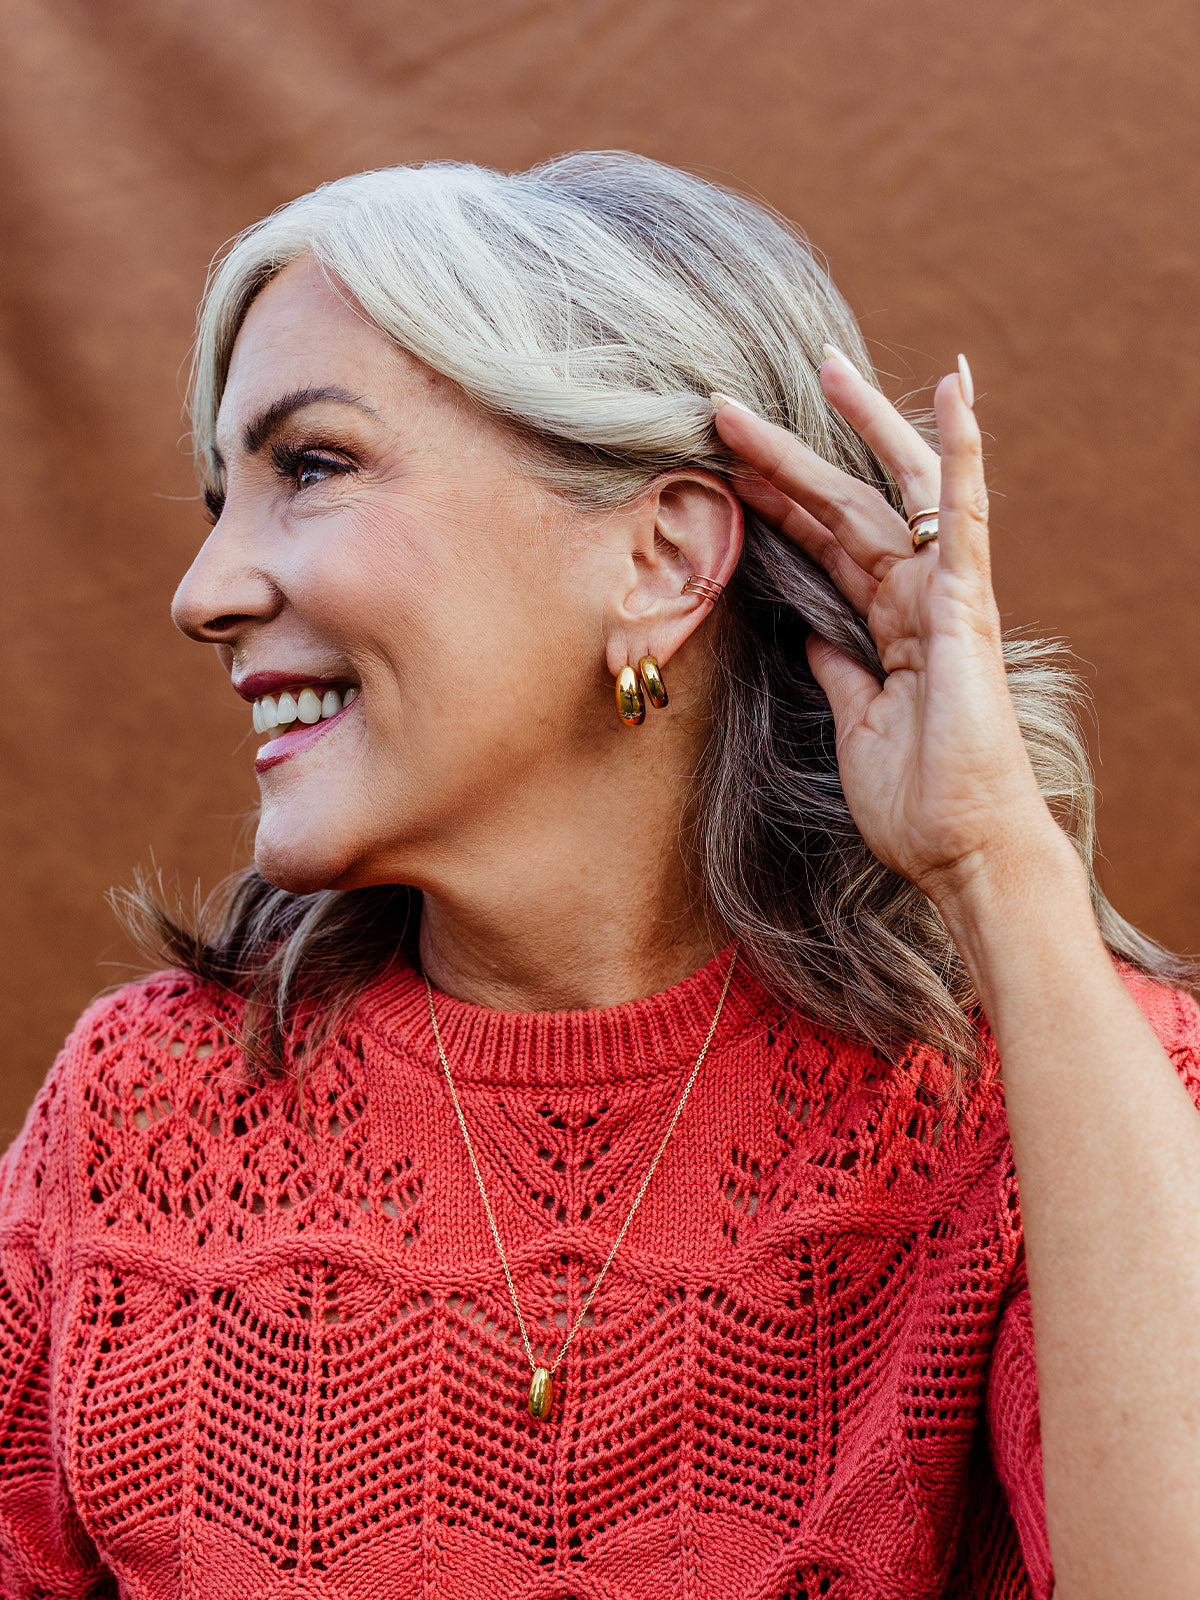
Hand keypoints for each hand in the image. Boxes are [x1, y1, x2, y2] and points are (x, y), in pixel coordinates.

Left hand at [712, 352, 1059, 906]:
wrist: (962, 849)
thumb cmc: (917, 802)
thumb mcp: (855, 723)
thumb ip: (837, 669)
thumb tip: (810, 634)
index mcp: (887, 626)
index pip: (823, 544)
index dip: (774, 502)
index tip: (726, 465)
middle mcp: (915, 598)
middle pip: (844, 503)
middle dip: (787, 451)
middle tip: (731, 402)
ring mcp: (943, 596)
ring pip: (889, 492)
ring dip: (853, 428)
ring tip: (821, 363)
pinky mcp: (966, 606)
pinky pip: (964, 514)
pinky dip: (961, 450)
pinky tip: (954, 388)